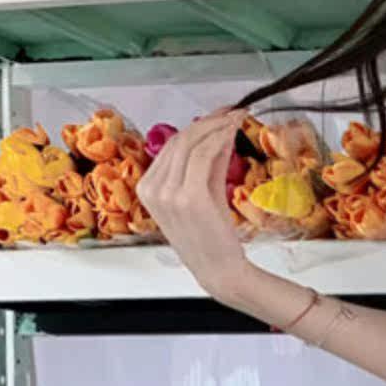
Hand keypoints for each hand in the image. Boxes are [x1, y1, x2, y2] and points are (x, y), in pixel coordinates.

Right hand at [136, 108, 250, 298]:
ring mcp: (169, 193)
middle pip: (179, 141)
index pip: (171, 147)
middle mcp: (153, 190)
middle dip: (208, 122)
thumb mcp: (206, 193)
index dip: (197, 127)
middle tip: (231, 113)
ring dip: (216, 126)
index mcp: (148, 189)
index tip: (218, 117)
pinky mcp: (189, 196)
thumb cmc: (213, 239)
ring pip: (190, 143)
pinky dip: (219, 138)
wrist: (220, 271)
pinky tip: (232, 131)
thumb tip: (219, 131)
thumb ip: (209, 163)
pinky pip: (203, 155)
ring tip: (236, 118)